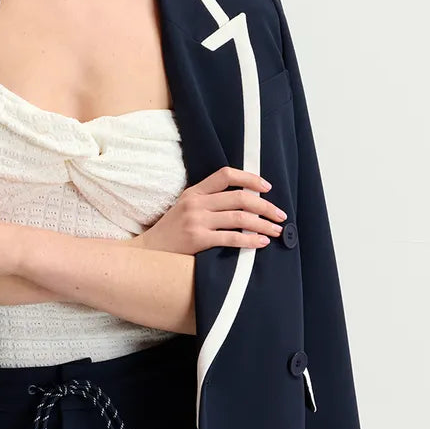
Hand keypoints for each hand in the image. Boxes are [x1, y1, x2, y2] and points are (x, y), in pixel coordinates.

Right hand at [134, 167, 286, 253]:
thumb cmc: (170, 233)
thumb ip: (207, 202)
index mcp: (193, 192)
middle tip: (280, 215)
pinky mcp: (197, 240)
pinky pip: (231, 238)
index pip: (226, 174)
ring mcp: (196, 221)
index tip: (267, 187)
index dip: (250, 178)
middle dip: (266, 206)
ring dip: (263, 224)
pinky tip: (262, 243)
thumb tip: (243, 202)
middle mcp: (195, 203)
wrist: (148, 253)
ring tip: (276, 230)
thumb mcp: (184, 209)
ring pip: (240, 218)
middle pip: (240, 198)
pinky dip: (250, 240)